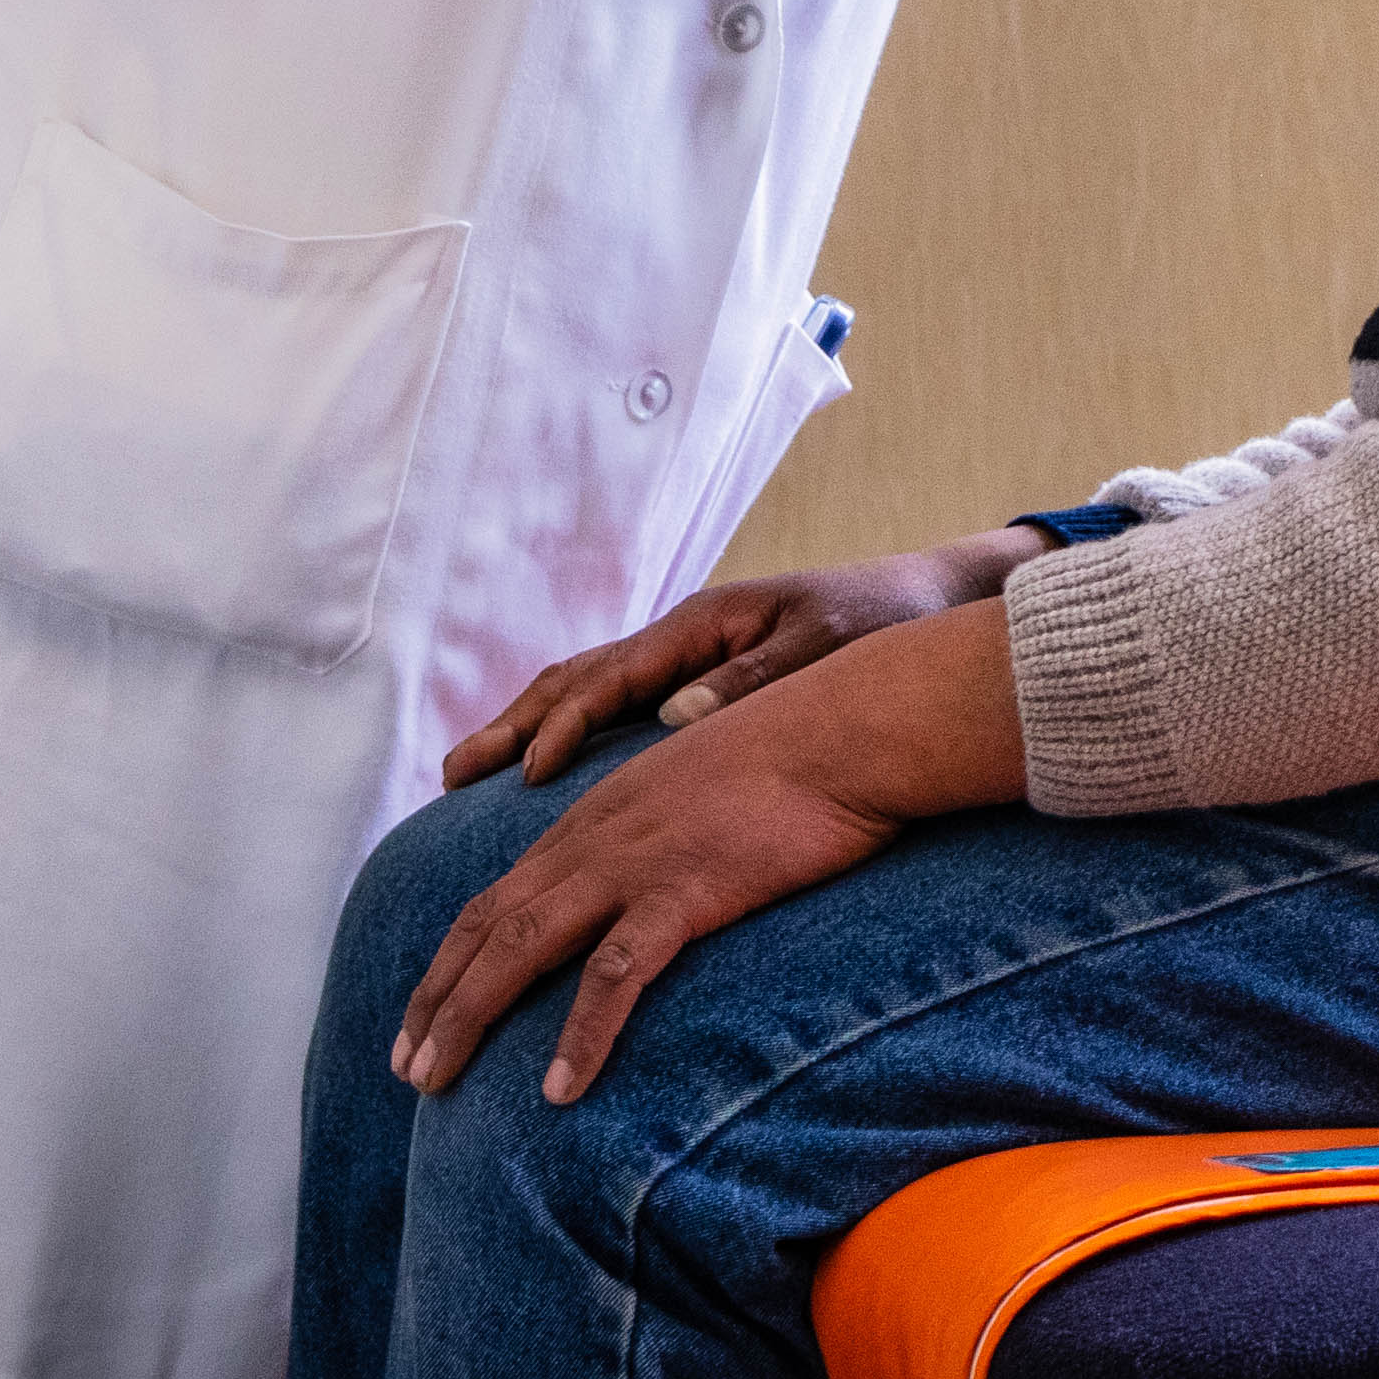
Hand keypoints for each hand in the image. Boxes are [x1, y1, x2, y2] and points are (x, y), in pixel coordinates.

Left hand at [395, 600, 1030, 1099]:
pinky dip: (580, 1033)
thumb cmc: (800, 761)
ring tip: (434, 1082)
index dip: (453, 959)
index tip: (422, 1017)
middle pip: (489, 924)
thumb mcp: (708, 790)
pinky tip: (558, 1089)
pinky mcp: (688, 887)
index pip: (501, 895)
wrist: (853, 725)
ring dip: (470, 1018)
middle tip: (404, 1070)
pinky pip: (617, 972)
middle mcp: (599, 835)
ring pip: (524, 946)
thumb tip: (654, 891)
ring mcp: (637, 861)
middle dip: (437, 999)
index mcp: (600, 814)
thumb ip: (666, 834)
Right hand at [441, 527, 1048, 788]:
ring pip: (586, 693)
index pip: (609, 677)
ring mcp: (687, 660)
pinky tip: (546, 778)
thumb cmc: (879, 618)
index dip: (563, 726)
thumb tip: (675, 717)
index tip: (525, 774)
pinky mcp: (703, 683)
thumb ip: (752, 680)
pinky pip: (618, 710)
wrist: (927, 599)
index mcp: (700, 627)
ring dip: (528, 731)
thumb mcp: (822, 647)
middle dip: (513, 726)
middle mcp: (681, 640)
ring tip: (468, 776)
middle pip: (575, 681)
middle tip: (452, 775)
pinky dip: (571, 737)